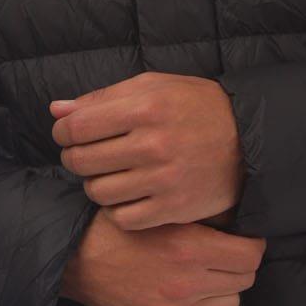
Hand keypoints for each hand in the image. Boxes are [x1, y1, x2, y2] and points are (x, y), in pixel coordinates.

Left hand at [49, 70, 245, 230]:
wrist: (249, 139)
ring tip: (110, 173)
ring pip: (98, 192)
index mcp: (145, 109)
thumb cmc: (196, 107)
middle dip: (76, 157)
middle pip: (81, 161)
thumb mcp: (154, 87)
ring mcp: (163, 180)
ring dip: (96, 183)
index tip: (69, 134)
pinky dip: (118, 209)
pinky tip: (127, 194)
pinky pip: (123, 218)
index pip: (77, 127)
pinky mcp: (173, 209)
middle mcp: (152, 145)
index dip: (63, 132)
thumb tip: (56, 110)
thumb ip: (103, 97)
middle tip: (88, 154)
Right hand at [60, 209, 265, 305]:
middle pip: (244, 280)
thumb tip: (240, 224)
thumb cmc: (121, 229)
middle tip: (224, 256)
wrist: (78, 261)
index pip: (251, 256)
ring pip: (229, 305)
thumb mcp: (163, 213)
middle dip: (238, 266)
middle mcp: (186, 284)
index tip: (244, 241)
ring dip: (222, 290)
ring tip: (204, 276)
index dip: (251, 246)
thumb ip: (202, 221)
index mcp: (190, 248)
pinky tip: (184, 294)